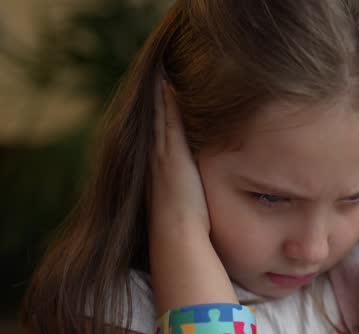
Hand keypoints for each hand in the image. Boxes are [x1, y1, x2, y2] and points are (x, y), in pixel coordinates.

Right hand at [150, 76, 209, 233]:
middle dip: (155, 98)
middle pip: (154, 121)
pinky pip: (166, 117)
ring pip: (157, 116)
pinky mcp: (170, 153)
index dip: (159, 117)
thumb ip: (193, 199)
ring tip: (161, 70)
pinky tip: (167, 80)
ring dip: (158, 94)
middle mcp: (157, 160)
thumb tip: (204, 207)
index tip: (162, 97)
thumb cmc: (190, 232)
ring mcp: (161, 155)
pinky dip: (164, 98)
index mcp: (162, 173)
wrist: (179, 238)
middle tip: (157, 72)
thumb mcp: (190, 209)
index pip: (160, 137)